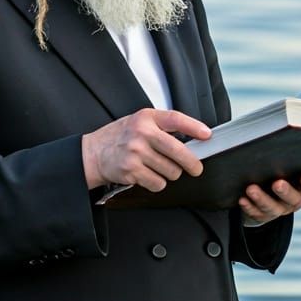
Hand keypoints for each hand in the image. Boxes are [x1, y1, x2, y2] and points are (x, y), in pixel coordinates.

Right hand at [82, 109, 211, 191]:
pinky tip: (148, 175)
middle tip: (196, 168)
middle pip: (177, 151)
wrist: (94, 153)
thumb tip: (194, 140)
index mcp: (146, 118)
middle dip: (192, 163)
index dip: (194, 127)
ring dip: (170, 174)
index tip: (207, 135)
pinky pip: (158, 183)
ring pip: (171, 171)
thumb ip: (162, 127)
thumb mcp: (139, 122)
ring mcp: (136, 153)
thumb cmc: (121, 137)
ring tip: (159, 168)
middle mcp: (141, 133)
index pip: (175, 119)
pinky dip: (158, 183)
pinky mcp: (131, 171)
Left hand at [239, 165, 300, 225]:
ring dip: (263, 199)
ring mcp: (279, 208)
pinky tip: (242, 198)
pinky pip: (257, 214)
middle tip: (278, 183)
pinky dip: (250, 206)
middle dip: (287, 191)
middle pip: (296, 199)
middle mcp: (295, 198)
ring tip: (251, 189)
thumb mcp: (293, 161)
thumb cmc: (281, 168)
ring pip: (273, 207)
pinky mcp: (262, 215)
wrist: (261, 190)